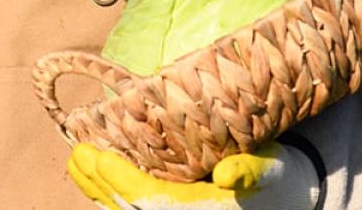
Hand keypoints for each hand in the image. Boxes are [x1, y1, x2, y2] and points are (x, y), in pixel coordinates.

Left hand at [67, 142, 319, 209]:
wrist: (285, 196)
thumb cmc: (276, 176)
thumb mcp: (270, 168)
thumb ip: (251, 169)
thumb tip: (229, 175)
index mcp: (206, 209)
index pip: (157, 203)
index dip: (125, 183)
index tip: (100, 160)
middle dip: (104, 186)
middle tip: (77, 156)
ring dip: (100, 191)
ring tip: (76, 163)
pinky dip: (112, 197)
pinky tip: (92, 179)